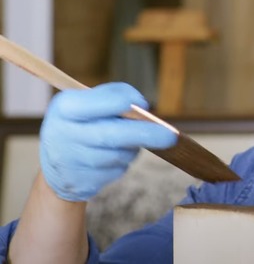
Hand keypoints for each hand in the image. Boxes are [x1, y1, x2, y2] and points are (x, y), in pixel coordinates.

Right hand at [39, 82, 177, 201]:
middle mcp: (63, 134)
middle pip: (111, 135)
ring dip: (132, 148)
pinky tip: (112, 157)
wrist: (57, 165)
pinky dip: (123, 162)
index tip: (144, 105)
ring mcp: (72, 161)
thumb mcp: (86, 102)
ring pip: (119, 154)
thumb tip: (142, 107)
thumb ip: (114, 97)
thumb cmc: (80, 124)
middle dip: (146, 134)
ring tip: (124, 140)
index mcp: (65, 107)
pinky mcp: (83, 182)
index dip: (124, 102)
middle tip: (171, 136)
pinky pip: (117, 170)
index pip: (97, 103)